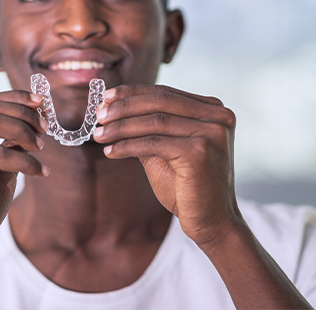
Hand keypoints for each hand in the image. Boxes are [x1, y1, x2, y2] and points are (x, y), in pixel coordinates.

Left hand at [93, 84, 238, 246]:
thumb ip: (146, 128)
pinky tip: (110, 151)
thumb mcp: (166, 149)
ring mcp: (211, 132)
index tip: (105, 97)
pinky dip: (127, 146)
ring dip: (120, 127)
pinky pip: (153, 143)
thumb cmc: (188, 186)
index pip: (165, 93)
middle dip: (123, 107)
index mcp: (213, 109)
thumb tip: (110, 108)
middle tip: (98, 115)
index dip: (132, 93)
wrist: (212, 222)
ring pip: (154, 122)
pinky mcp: (200, 152)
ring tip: (98, 135)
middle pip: (159, 102)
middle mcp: (217, 116)